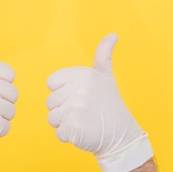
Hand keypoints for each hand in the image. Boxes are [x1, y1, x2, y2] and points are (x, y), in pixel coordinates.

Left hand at [46, 34, 152, 171]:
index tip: (80, 97)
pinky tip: (84, 132)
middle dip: (64, 110)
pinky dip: (69, 136)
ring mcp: (75, 108)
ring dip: (65, 124)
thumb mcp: (106, 76)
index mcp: (82, 74)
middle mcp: (78, 89)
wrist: (122, 134)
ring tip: (84, 121)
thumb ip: (103, 55)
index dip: (63, 93)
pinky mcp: (73, 127)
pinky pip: (58, 132)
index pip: (51, 83)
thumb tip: (112, 35)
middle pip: (50, 102)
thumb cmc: (110, 105)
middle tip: (85, 112)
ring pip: (52, 118)